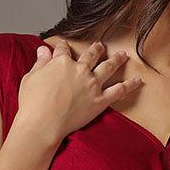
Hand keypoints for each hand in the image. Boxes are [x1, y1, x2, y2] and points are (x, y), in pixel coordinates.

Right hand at [17, 39, 142, 140]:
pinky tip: (138, 80)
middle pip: (91, 55)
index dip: (62, 46)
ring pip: (108, 67)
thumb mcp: (31, 77)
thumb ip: (40, 62)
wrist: (42, 124)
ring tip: (123, 55)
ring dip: (117, 59)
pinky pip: (119, 90)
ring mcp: (92, 85)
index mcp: (62, 62)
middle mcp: (80, 70)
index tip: (63, 45)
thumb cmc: (32, 103)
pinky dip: (130, 85)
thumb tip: (43, 49)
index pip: (63, 50)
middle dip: (96, 49)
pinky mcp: (100, 101)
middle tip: (100, 45)